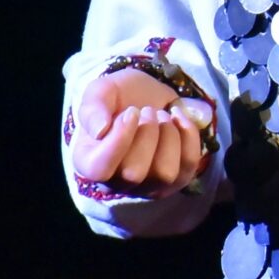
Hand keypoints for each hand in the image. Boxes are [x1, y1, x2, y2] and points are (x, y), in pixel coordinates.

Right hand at [70, 67, 214, 199]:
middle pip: (134, 174)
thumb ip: (92, 108)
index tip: (131, 112)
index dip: (119, 140)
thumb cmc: (118, 98)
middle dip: (147, 133)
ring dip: (168, 135)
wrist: (146, 95)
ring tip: (161, 116)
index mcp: (89, 162)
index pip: (100, 169)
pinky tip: (178, 117)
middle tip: (147, 110)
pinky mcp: (177, 180)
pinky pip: (189, 165)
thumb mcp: (100, 92)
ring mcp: (148, 185)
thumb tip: (99, 130)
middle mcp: (116, 182)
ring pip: (165, 174)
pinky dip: (189, 135)